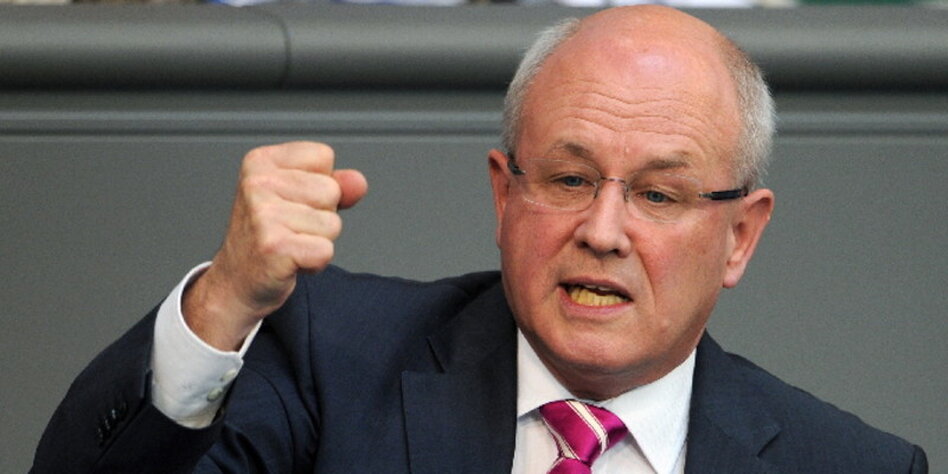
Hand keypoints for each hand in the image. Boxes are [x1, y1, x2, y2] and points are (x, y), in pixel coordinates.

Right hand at [183, 142, 367, 349]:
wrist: (237, 282)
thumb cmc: (268, 236)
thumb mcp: (299, 197)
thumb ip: (335, 183)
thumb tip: (358, 182)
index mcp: (261, 161)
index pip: (323, 156)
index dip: (319, 183)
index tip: (292, 202)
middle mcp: (258, 183)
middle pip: (331, 190)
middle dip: (321, 215)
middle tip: (290, 229)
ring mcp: (263, 215)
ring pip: (332, 223)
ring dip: (318, 240)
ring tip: (289, 244)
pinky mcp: (274, 247)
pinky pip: (326, 251)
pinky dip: (315, 263)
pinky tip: (290, 262)